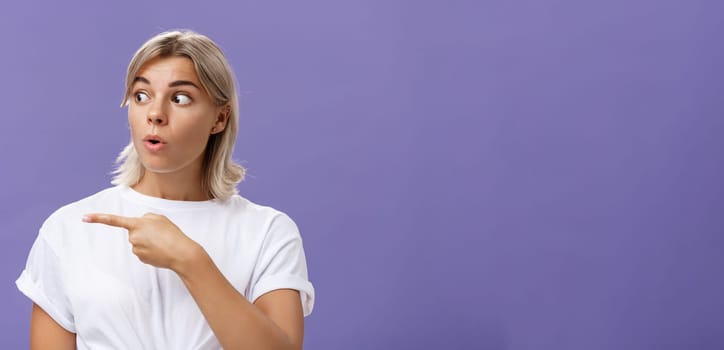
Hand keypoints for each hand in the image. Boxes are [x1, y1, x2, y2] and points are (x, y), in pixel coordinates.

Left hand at [82, 212, 199, 271]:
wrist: (181, 253)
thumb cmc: (172, 234)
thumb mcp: (160, 218)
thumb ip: (146, 217)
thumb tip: (138, 225)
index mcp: (137, 224)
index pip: (114, 220)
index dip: (98, 218)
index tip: (84, 217)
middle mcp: (133, 237)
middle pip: (134, 231)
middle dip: (145, 231)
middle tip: (161, 233)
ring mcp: (136, 249)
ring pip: (139, 242)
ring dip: (149, 241)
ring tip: (163, 242)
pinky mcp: (141, 258)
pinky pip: (143, 251)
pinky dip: (151, 250)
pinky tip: (161, 250)